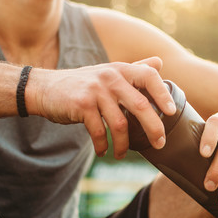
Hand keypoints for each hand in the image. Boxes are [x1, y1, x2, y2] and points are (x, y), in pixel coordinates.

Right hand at [27, 57, 174, 157]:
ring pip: (120, 124)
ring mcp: (96, 91)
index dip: (163, 94)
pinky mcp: (81, 105)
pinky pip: (98, 131)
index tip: (172, 112)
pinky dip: (103, 145)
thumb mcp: (109, 72)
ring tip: (121, 154)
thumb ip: (134, 69)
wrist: (45, 88)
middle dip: (153, 128)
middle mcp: (110, 77)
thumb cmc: (83, 84)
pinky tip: (103, 152)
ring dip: (123, 144)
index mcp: (120, 70)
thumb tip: (160, 63)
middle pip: (140, 105)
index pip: (149, 77)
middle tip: (159, 143)